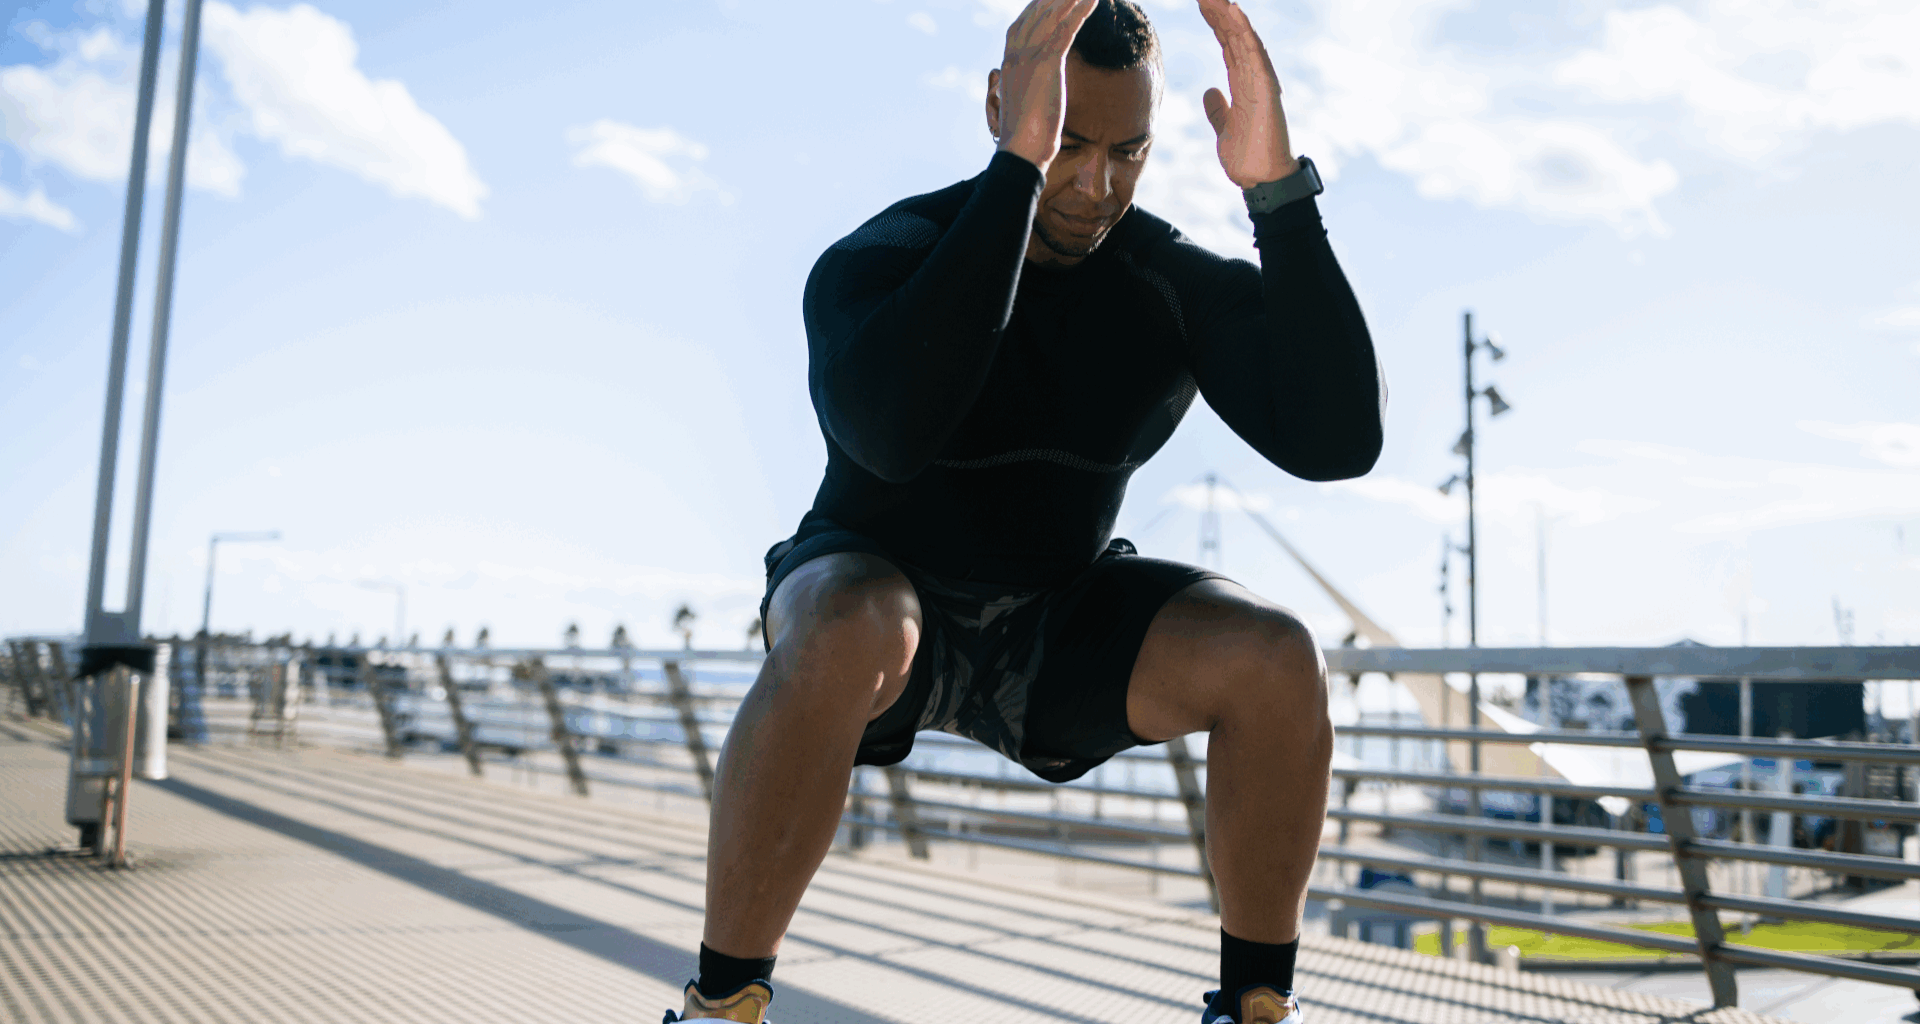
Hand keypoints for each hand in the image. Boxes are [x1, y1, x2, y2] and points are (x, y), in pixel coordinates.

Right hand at [990, 0, 1101, 173]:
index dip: (1036, 9)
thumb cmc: (1024, 139)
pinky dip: (1080, 11)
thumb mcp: (1023, 107)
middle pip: (1035, 13)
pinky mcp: (1046, 65)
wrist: (1020, 153)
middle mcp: (1015, 56)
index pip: (1020, 26)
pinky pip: (1066, 30)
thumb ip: (1027, 90)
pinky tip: (1095, 0)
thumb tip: (1032, 93)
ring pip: (1051, 16)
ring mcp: (1029, 59)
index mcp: (1007, 65)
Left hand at [1197, 0, 1297, 188]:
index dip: (1216, 25)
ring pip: (1244, 40)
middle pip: (1234, 38)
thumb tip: (1210, 92)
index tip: (1202, 4)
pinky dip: (1245, 33)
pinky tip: (1234, 12)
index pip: (1228, 47)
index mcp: (1243, 86)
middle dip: (1220, 13)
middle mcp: (1253, 79)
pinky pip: (1255, 55)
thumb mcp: (1224, 130)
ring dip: (1230, 15)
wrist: (1261, 181)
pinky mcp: (1267, 90)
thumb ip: (1218, 110)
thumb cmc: (1247, 158)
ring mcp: (1261, 82)